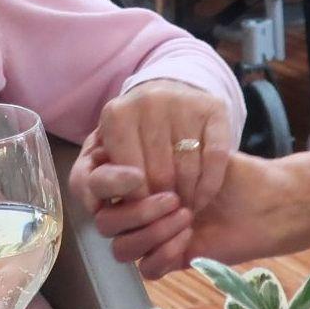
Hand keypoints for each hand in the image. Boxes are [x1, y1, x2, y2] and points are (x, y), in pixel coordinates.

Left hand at [70, 78, 232, 218]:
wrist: (169, 93)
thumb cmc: (133, 134)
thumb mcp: (105, 151)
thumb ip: (94, 181)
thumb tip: (99, 208)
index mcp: (117, 114)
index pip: (126, 174)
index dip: (136, 199)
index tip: (142, 209)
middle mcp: (148, 102)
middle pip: (159, 174)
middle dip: (162, 202)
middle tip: (165, 214)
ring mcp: (184, 102)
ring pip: (188, 169)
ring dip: (188, 198)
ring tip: (183, 210)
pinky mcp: (214, 108)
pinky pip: (215, 158)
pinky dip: (209, 184)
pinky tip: (203, 197)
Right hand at [82, 153, 285, 277]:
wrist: (267, 202)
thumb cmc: (232, 172)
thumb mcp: (194, 149)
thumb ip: (154, 149)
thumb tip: (119, 153)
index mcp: (133, 179)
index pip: (93, 185)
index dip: (108, 182)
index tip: (137, 175)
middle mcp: (135, 210)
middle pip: (103, 221)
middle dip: (135, 210)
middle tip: (172, 198)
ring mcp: (150, 237)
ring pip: (120, 249)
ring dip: (150, 232)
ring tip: (185, 215)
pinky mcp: (168, 260)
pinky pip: (147, 268)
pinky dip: (165, 253)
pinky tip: (189, 237)